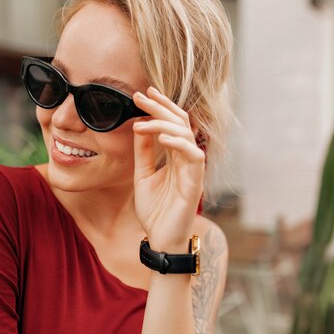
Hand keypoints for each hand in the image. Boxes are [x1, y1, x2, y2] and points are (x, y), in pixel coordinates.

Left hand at [132, 87, 204, 249]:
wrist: (159, 240)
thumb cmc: (154, 211)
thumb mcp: (142, 176)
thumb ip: (143, 153)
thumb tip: (139, 128)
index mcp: (175, 157)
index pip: (172, 124)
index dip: (160, 107)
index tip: (143, 93)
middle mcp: (186, 160)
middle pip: (180, 124)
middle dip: (161, 108)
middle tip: (140, 96)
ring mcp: (192, 170)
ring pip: (187, 136)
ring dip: (164, 124)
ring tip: (142, 120)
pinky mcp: (195, 183)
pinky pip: (194, 157)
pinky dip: (179, 144)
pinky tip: (162, 138)